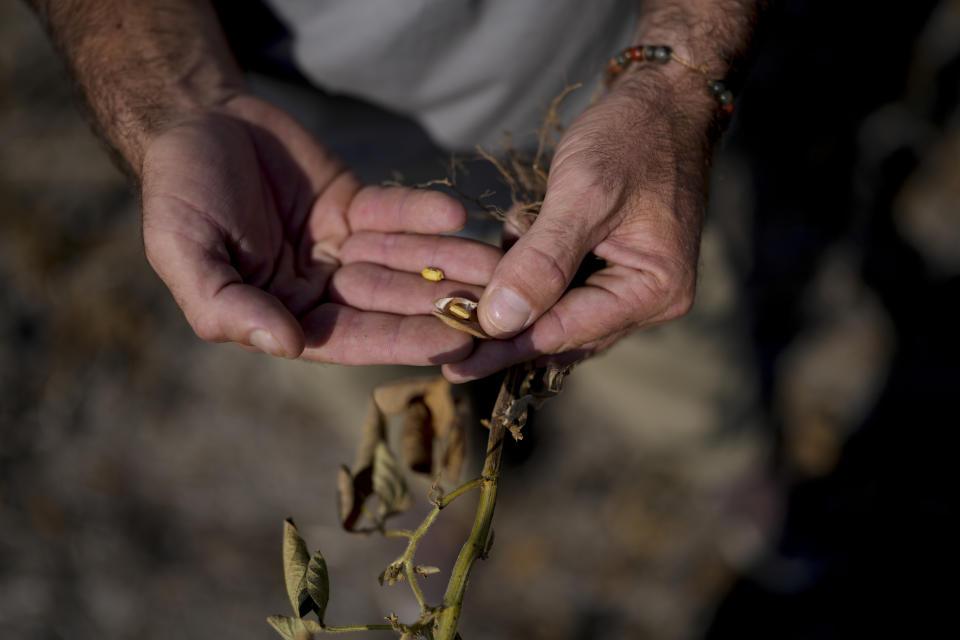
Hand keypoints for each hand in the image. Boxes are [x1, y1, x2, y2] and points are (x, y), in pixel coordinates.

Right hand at [141, 93, 501, 364]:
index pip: (351, 337)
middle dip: (440, 304)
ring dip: (448, 261)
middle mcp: (320, 288)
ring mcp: (342, 247)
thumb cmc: (178, 194)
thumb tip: (286, 346)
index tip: (452, 342)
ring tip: (495, 262)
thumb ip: (228, 305)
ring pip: (403, 259)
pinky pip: (395, 211)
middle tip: (494, 307)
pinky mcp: (357, 204)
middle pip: (390, 302)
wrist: (194, 118)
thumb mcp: (185, 252)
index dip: (401, 340)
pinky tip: (457, 212)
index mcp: (284, 315)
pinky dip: (423, 211)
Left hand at [442, 70, 713, 380]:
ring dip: (518, 293)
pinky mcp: (618, 266)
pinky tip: (513, 241)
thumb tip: (499, 323)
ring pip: (560, 312)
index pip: (566, 331)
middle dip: (507, 324)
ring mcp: (636, 284)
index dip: (506, 345)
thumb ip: (541, 262)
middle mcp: (651, 299)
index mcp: (654, 289)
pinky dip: (533, 271)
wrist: (666, 97)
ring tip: (475, 278)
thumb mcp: (582, 194)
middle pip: (563, 331)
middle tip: (448, 335)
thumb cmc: (631, 136)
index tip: (455, 362)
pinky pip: (567, 287)